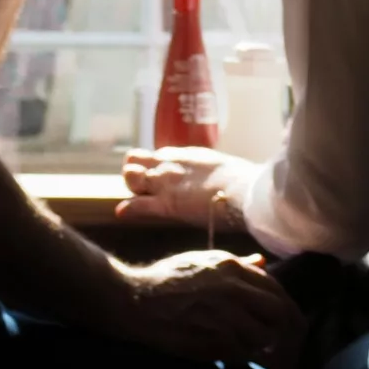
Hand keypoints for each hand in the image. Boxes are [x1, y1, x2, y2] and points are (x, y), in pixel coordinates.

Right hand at [112, 250, 303, 367]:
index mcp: (231, 267)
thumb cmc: (166, 279)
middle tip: (278, 335)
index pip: (276, 288)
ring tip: (258, 347)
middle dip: (283, 326)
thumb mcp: (201, 261)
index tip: (283, 316)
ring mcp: (224, 317)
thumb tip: (263, 262)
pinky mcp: (214, 342)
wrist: (135, 301)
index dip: (284, 305)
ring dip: (264, 344)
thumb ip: (236, 264)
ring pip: (265, 336)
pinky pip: (245, 353)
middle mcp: (233, 290)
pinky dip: (246, 356)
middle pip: (279, 312)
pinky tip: (238, 354)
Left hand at [118, 147, 257, 231]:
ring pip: (131, 178)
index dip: (153, 166)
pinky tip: (122, 212)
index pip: (157, 156)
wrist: (246, 192)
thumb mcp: (223, 168)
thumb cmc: (244, 182)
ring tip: (138, 195)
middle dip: (135, 172)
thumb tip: (221, 177)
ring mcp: (165, 183)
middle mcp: (170, 164)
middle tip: (144, 186)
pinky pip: (137, 204)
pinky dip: (129, 209)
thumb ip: (211, 171)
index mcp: (185, 155)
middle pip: (135, 161)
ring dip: (131, 186)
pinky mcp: (166, 204)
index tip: (158, 175)